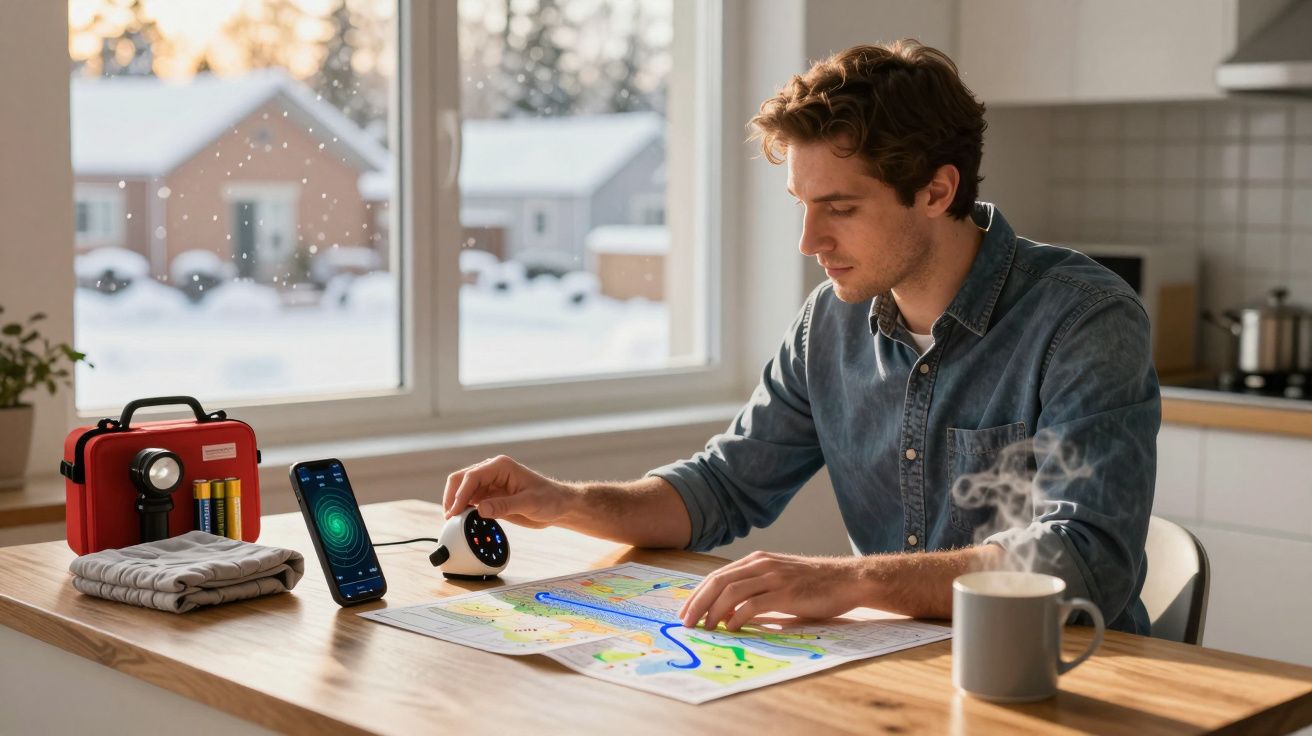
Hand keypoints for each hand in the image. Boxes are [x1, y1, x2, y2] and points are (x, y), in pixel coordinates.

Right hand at [442, 455, 574, 528]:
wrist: (558, 506)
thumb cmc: (549, 499)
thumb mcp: (529, 503)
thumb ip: (504, 506)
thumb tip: (480, 509)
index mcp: (501, 466)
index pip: (472, 476)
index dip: (460, 493)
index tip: (454, 510)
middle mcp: (492, 471)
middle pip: (461, 479)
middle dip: (452, 496)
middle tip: (449, 517)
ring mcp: (489, 483)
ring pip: (462, 490)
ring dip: (456, 503)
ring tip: (453, 521)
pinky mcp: (489, 496)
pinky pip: (470, 501)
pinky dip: (463, 509)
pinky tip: (463, 521)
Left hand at [678, 551, 866, 631]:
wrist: (847, 579)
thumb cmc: (814, 585)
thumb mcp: (779, 581)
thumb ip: (756, 591)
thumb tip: (728, 614)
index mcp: (757, 561)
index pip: (718, 576)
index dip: (697, 594)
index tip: (685, 611)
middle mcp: (762, 565)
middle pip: (718, 582)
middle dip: (697, 602)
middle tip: (686, 622)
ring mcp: (774, 577)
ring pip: (731, 591)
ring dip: (712, 611)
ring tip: (705, 627)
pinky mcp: (786, 593)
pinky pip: (753, 604)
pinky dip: (737, 616)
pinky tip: (730, 627)